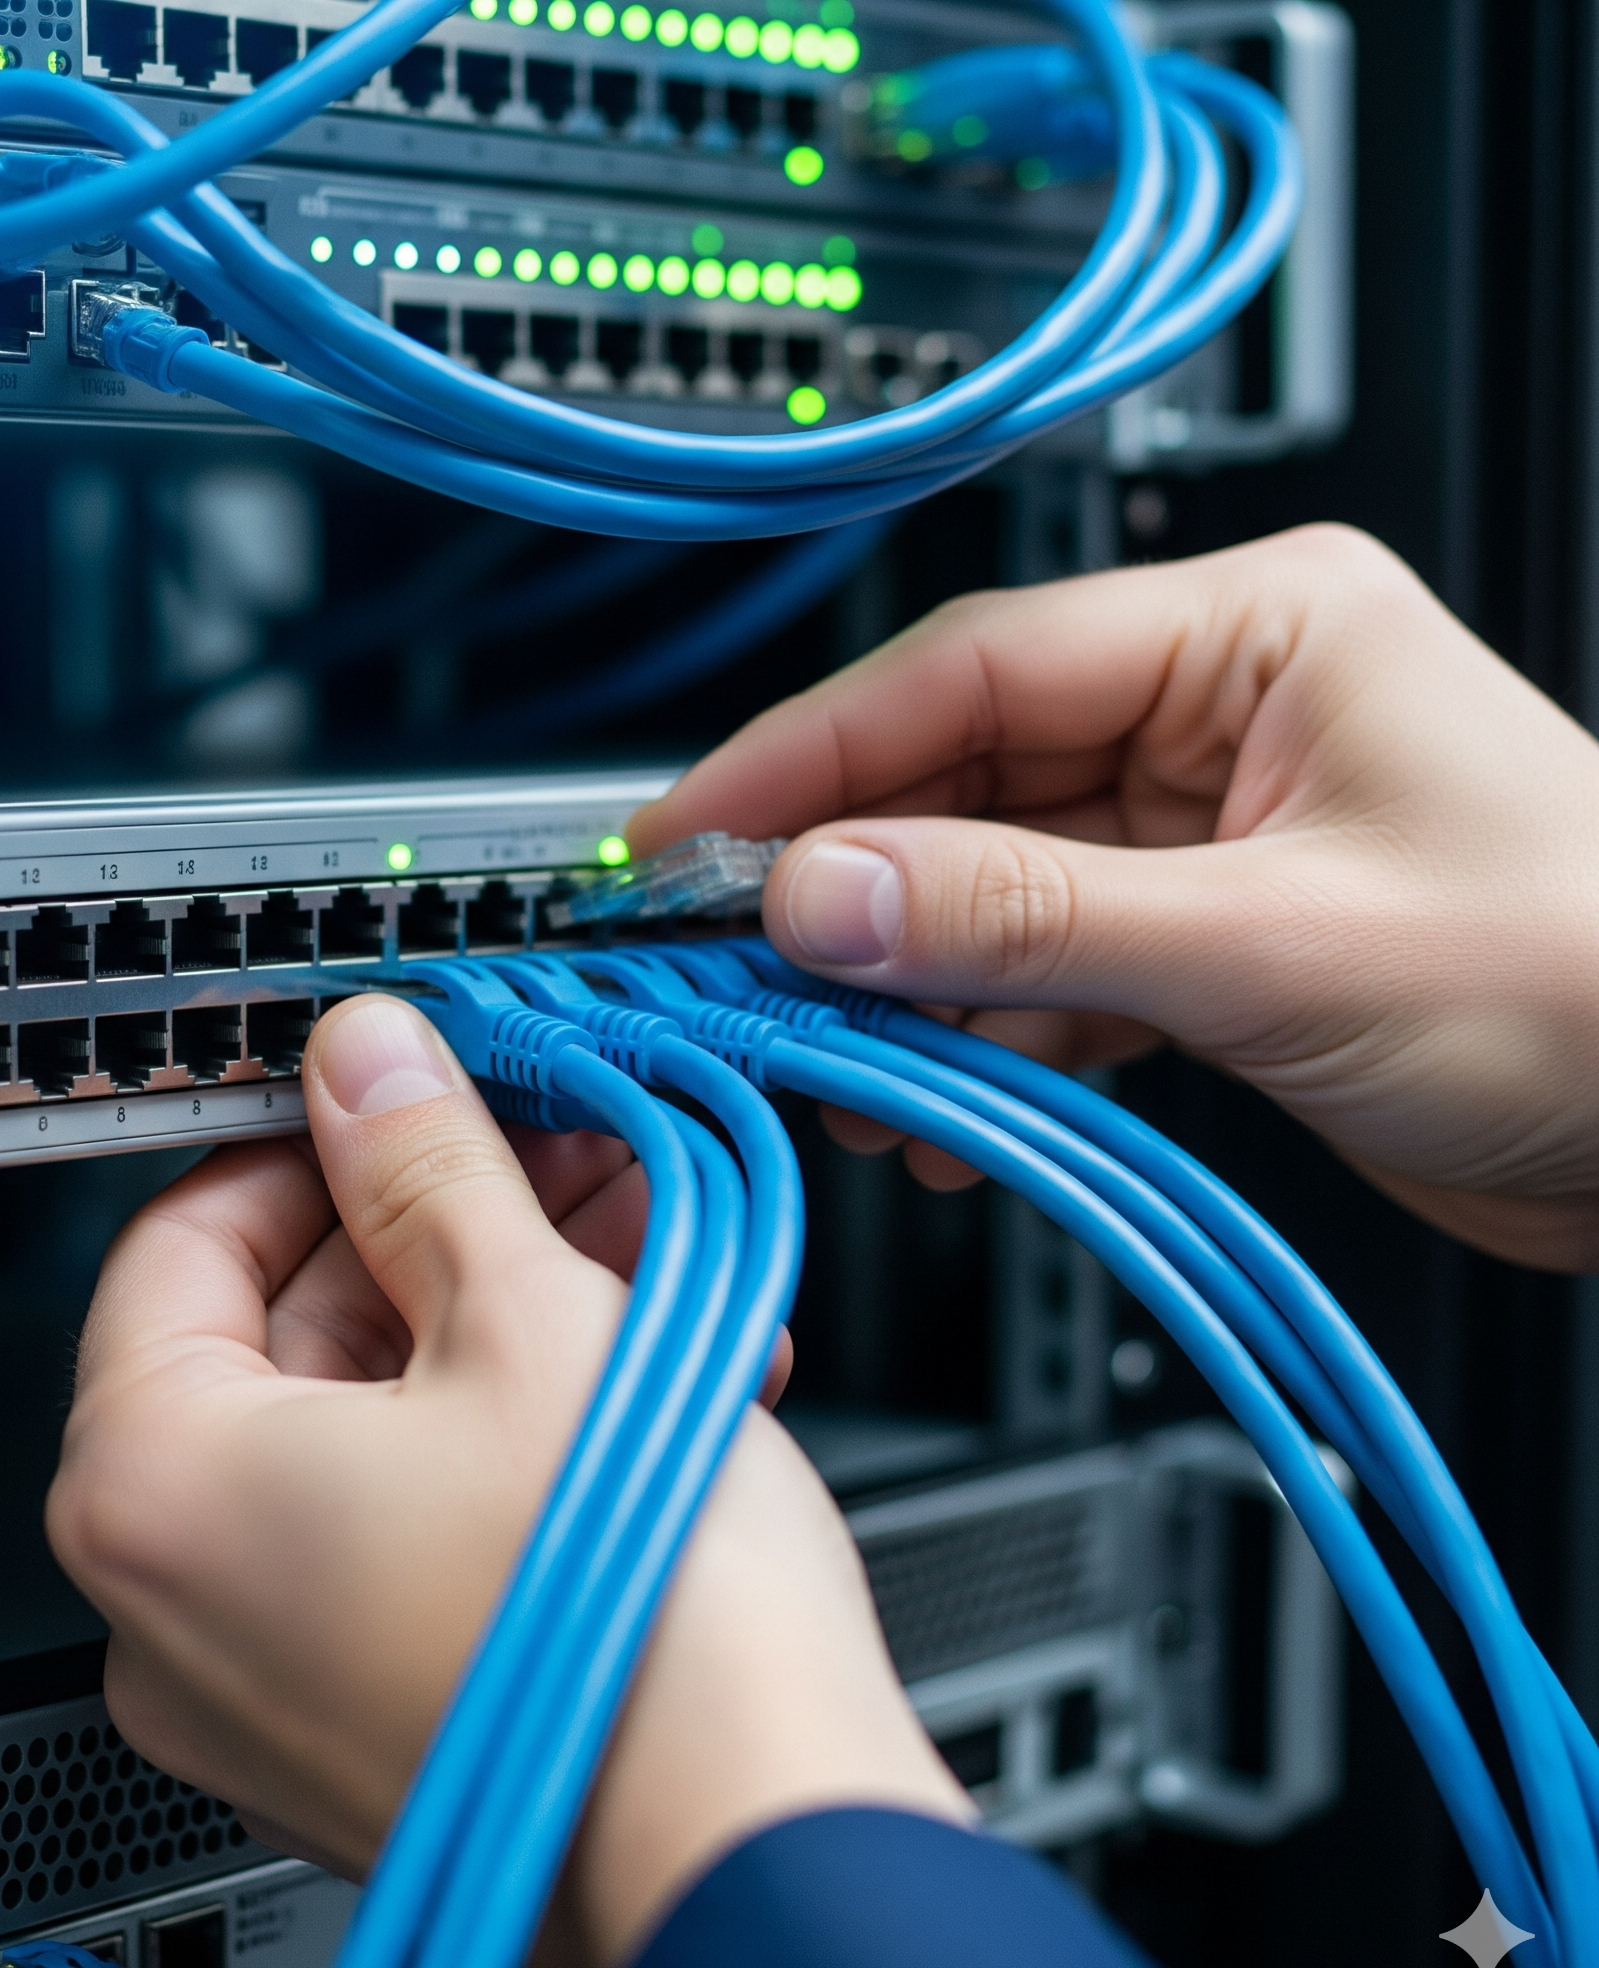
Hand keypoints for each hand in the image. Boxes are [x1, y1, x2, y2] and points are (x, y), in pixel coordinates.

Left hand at [47, 994, 970, 1967]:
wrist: (761, 1849)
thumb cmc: (636, 1627)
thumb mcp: (523, 1316)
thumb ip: (422, 1164)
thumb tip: (368, 1070)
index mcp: (156, 1494)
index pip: (180, 1241)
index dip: (311, 1143)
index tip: (404, 1101)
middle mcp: (177, 1615)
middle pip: (287, 1341)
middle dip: (438, 1232)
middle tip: (549, 1166)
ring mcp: (269, 1691)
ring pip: (367, 1437)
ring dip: (496, 1325)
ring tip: (631, 1260)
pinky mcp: (368, 1731)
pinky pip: (406, 1535)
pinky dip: (505, 1444)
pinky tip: (636, 1378)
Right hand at [632, 524, 1598, 1270]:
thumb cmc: (1589, 981)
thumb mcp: (1269, 945)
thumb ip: (1025, 916)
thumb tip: (826, 892)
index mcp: (1257, 631)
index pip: (971, 667)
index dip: (811, 753)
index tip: (694, 832)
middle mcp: (1221, 712)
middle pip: (962, 774)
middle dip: (849, 881)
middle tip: (737, 963)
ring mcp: (1208, 829)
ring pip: (992, 882)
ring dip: (910, 978)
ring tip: (841, 1058)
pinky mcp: (1206, 937)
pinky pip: (1047, 967)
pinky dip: (986, 1036)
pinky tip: (942, 1100)